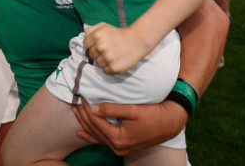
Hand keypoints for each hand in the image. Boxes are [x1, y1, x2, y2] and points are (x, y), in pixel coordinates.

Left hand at [72, 99, 186, 155]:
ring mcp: (119, 147)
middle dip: (83, 115)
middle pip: (94, 129)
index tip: (81, 96)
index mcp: (119, 138)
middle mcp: (117, 146)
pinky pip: (102, 140)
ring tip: (75, 112)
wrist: (170, 123)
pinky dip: (90, 135)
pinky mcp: (122, 145)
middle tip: (75, 101)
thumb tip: (93, 107)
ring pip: (96, 135)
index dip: (87, 108)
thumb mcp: (133, 109)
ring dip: (84, 124)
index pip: (96, 121)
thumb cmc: (154, 114)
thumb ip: (112, 109)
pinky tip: (81, 133)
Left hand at [83, 23, 148, 74]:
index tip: (99, 44)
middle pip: (91, 55)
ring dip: (103, 61)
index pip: (86, 45)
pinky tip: (116, 61)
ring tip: (113, 55)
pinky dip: (109, 67)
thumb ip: (91, 30)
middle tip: (108, 49)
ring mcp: (107, 58)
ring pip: (97, 64)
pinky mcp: (113, 68)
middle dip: (98, 52)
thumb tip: (84, 37)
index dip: (92, 45)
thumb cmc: (118, 33)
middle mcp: (101, 47)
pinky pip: (105, 71)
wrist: (136, 41)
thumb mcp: (104, 26)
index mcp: (96, 36)